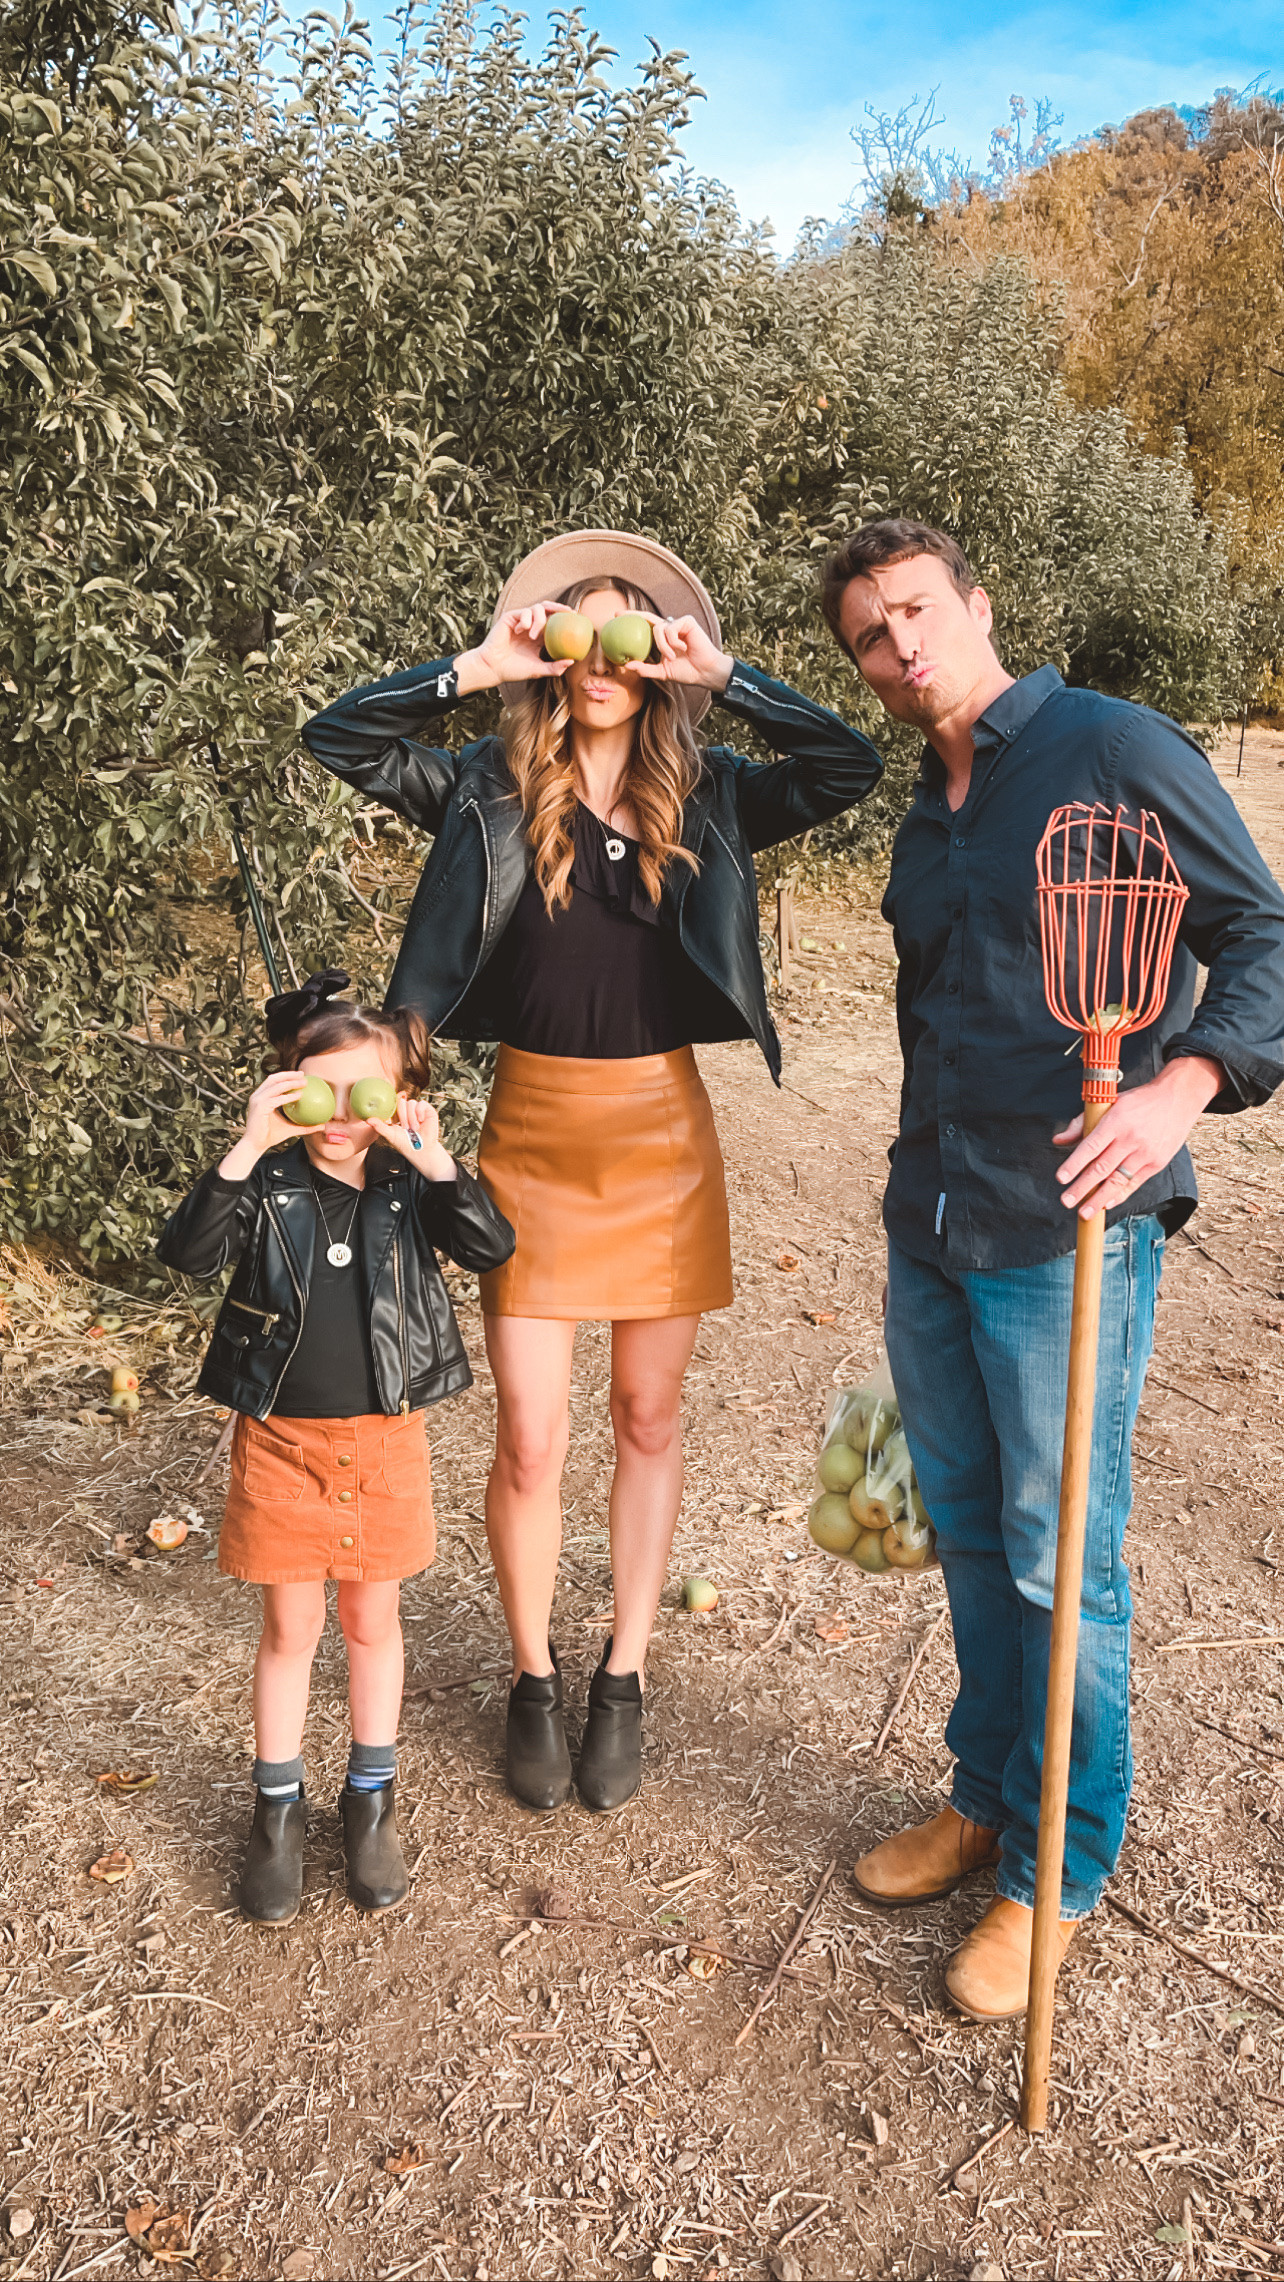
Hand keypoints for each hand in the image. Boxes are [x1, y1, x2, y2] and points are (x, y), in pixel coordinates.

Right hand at [218, 1070, 308, 1177]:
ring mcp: (257, 1100)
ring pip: (276, 1086)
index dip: (287, 1075)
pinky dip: (287, 1096)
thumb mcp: (291, 1128)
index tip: (302, 1075)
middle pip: (274, 1079)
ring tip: (304, 1083)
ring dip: (290, 1082)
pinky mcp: (259, 1107)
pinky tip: (299, 1096)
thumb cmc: (271, 1135)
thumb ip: (306, 1126)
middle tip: (303, 1075)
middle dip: (289, 1075)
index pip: (274, 1081)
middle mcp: (258, 1096)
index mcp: (263, 1097)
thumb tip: (323, 1125)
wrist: (257, 1145)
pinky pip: (276, 1099)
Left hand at [368, 1095, 456, 1180]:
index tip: (394, 1119)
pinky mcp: (427, 1110)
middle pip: (401, 1102)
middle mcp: (407, 1111)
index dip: (393, 1107)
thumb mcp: (390, 1135)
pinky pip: (421, 1103)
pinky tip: (421, 1121)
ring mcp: (417, 1110)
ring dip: (411, 1117)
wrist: (421, 1150)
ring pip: (411, 1103)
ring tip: (414, 1128)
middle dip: (402, 1116)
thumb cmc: (405, 1144)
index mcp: (397, 1114)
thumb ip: (379, 1126)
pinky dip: (420, 1112)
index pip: (393, 1103)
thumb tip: (368, 1120)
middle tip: (406, 1128)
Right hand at [454, 605, 572, 694]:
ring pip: (537, 608)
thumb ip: (554, 667)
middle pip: (548, 608)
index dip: (564, 617)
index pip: (554, 621)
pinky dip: (527, 620)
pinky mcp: (510, 618)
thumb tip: (572, 661)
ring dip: (539, 621)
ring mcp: (520, 620)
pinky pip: (524, 612)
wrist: (493, 668)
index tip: (576, 618)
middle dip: (559, 607)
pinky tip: (522, 631)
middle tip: (568, 612)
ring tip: (533, 637)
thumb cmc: (513, 670)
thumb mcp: (538, 670)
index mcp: (539, 636)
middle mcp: (531, 626)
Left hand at [627, 612, 732, 691]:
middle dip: (632, 614)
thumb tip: (626, 665)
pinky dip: (673, 642)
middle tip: (618, 615)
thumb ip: (645, 669)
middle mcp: (669, 628)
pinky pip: (670, 629)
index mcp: (663, 638)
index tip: (615, 619)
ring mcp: (678, 624)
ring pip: (658, 629)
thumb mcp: (662, 672)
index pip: (645, 626)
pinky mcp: (687, 621)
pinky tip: (683, 649)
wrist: (705, 672)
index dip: (632, 622)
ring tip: (673, 657)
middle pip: (648, 617)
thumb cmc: (687, 671)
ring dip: (663, 646)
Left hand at [1054, 1055, 1223, 1217]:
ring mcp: (1145, 1152)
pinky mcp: (1156, 1163)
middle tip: (1067, 1201)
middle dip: (1082, 1188)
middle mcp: (1130, 1138)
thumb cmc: (1139, 1102)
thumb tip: (1059, 1140)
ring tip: (1085, 1212)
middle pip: (1102, 1168)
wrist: (1177, 1099)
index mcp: (1116, 1121)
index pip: (1091, 1147)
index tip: (1061, 1178)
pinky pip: (1134, 1183)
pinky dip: (1119, 1196)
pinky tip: (1106, 1204)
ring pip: (1118, 1180)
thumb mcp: (1109, 1104)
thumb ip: (1082, 1123)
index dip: (1074, 1164)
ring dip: (1099, 1199)